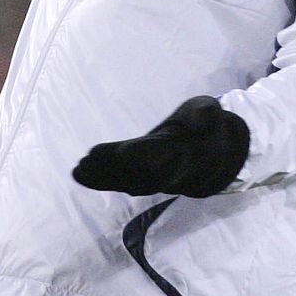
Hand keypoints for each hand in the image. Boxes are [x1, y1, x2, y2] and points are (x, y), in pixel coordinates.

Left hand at [72, 96, 249, 197]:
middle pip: (144, 177)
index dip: (144, 156)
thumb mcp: (209, 110)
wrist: (217, 152)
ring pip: (131, 184)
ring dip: (103, 179)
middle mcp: (174, 173)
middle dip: (115, 171)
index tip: (121, 152)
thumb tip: (205, 116)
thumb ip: (207, 113)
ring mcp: (159, 181)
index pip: (165, 157)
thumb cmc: (206, 123)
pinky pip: (123, 185)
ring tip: (78, 170)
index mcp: (189, 153)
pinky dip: (101, 182)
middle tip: (87, 161)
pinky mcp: (146, 182)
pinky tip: (79, 175)